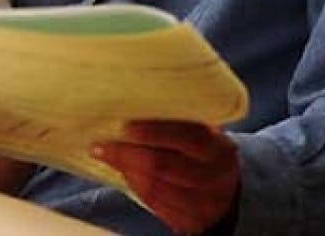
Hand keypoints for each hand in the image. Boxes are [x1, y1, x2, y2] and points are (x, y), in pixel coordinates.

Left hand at [91, 121, 238, 233]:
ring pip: (156, 188)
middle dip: (127, 154)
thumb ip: (173, 121)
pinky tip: (123, 172)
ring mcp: (205, 202)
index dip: (154, 132)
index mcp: (218, 147)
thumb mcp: (198, 131)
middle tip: (101, 145)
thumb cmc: (199, 149)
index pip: (188, 137)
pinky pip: (156, 205)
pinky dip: (135, 187)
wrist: (223, 188)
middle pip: (165, 165)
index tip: (124, 125)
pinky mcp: (191, 221)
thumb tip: (128, 104)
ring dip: (126, 171)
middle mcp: (215, 176)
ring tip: (106, 155)